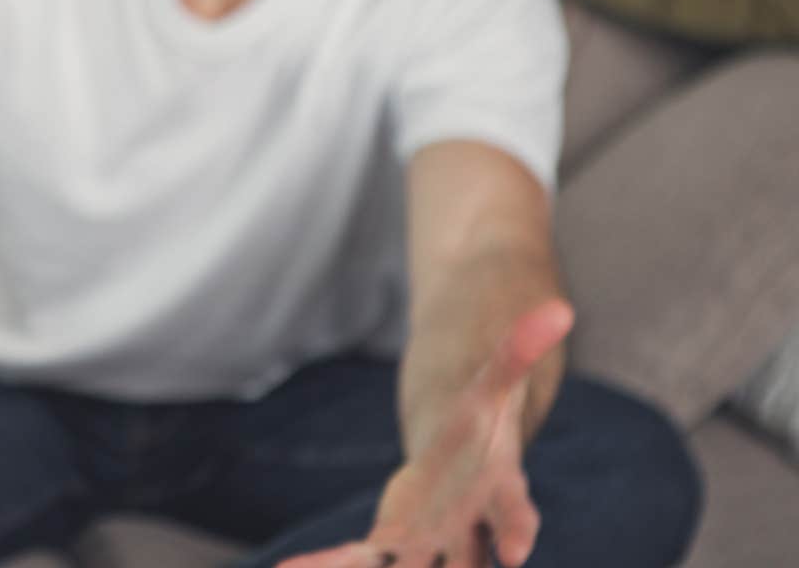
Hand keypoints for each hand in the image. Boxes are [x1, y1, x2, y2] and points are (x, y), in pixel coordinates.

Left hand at [278, 300, 573, 567]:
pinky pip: (368, 555)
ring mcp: (436, 540)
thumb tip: (559, 307)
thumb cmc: (483, 422)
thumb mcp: (493, 385)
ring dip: (385, 567)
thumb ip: (518, 351)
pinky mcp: (399, 541)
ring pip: (414, 565)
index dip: (516, 528)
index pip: (514, 510)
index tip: (517, 552)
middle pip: (465, 559)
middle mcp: (470, 525)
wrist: (463, 459)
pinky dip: (332, 562)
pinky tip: (289, 566)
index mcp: (499, 488)